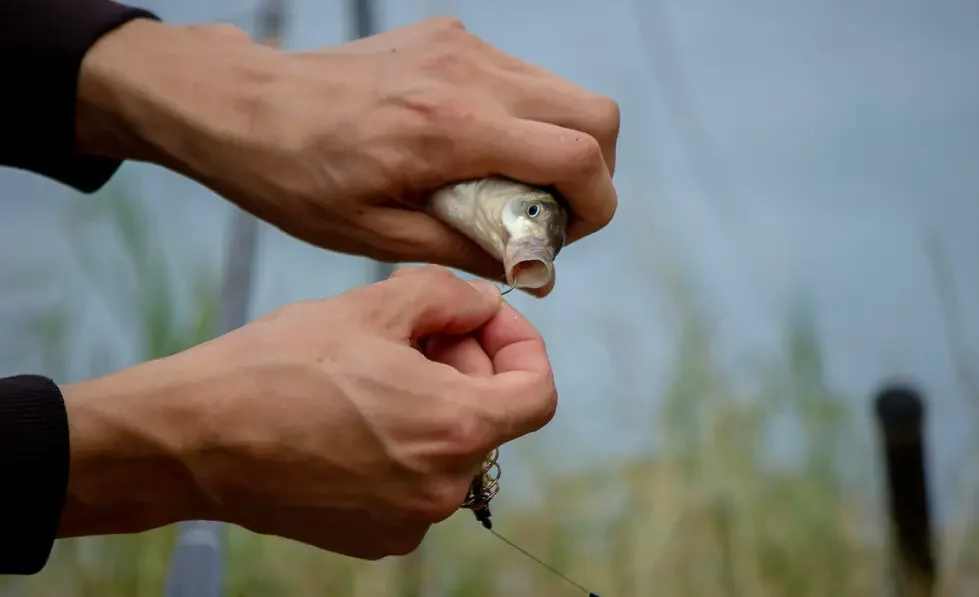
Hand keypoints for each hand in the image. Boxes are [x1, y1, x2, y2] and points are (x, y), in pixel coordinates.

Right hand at [59, 266, 556, 558]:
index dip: (519, 346)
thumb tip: (480, 305)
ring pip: (450, 447)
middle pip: (491, 416)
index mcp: (456, 428)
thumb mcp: (371, 305)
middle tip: (416, 332)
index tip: (482, 323)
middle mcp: (443, 487)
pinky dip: (404, 443)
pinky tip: (355, 413)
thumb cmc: (276, 367)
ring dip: (434, 402)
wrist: (193, 438)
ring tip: (376, 369)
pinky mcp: (373, 537)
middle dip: (467, 364)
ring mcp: (408, 520)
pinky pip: (415, 481)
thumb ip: (448, 296)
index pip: (538, 392)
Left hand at [76, 17, 618, 286]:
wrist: (247, 107)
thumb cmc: (299, 177)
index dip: (596, 205)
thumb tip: (532, 262)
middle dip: (592, 173)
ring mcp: (462, 46)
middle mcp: (467, 73)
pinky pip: (522, 78)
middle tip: (548, 214)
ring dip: (561, 144)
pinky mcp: (451, 36)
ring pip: (565, 92)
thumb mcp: (379, 236)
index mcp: (449, 128)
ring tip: (512, 186)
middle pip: (595, 114)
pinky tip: (480, 150)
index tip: (568, 237)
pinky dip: (525, 119)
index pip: (577, 155)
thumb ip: (468, 248)